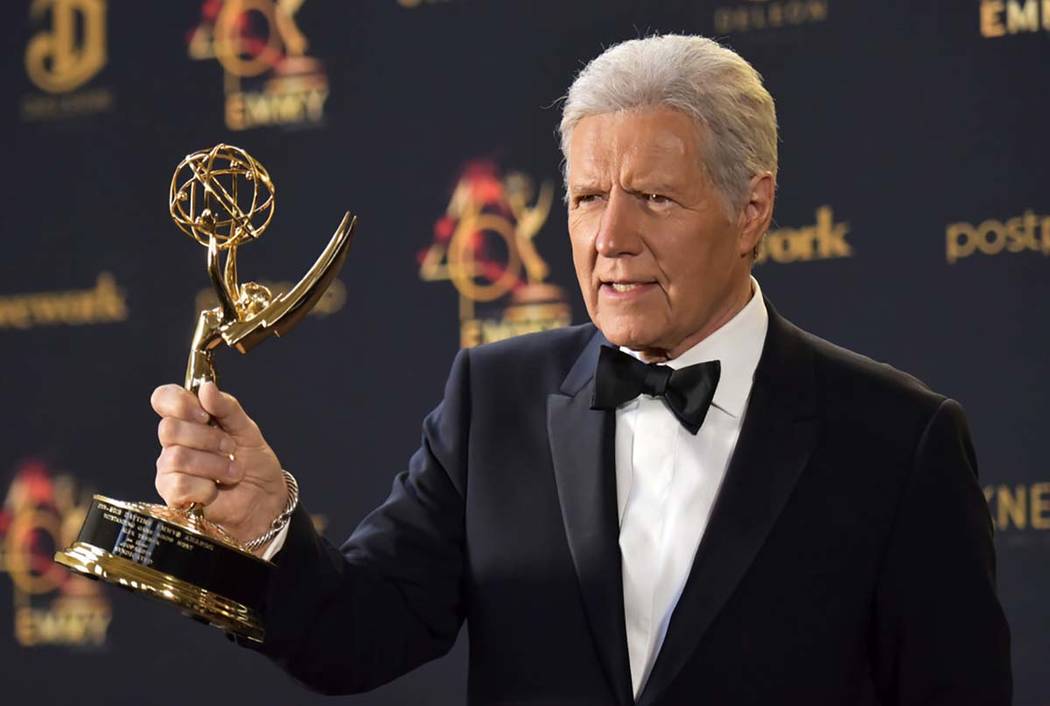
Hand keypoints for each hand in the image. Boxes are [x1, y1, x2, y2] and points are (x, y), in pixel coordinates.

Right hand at [151, 381, 286, 549]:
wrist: (265, 500)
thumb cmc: (253, 463)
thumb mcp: (247, 429)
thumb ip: (227, 408)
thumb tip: (207, 388)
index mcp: (189, 421)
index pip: (164, 399)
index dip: (179, 402)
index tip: (204, 413)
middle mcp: (174, 444)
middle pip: (169, 429)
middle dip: (208, 438)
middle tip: (230, 448)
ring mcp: (170, 470)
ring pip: (176, 458)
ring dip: (214, 465)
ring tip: (232, 472)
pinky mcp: (173, 496)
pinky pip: (179, 485)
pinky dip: (206, 487)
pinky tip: (217, 489)